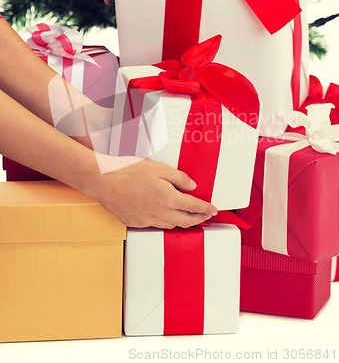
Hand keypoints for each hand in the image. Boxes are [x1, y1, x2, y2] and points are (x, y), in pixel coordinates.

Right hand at [83, 156, 217, 227]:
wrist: (103, 181)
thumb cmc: (129, 171)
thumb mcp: (158, 168)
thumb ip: (178, 178)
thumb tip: (192, 186)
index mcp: (168, 199)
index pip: (194, 207)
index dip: (206, 209)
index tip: (214, 210)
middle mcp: (160, 213)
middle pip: (186, 221)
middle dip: (198, 219)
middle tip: (206, 216)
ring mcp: (147, 220)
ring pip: (171, 225)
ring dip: (182, 222)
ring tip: (187, 216)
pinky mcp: (136, 223)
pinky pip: (156, 225)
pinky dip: (165, 222)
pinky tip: (164, 215)